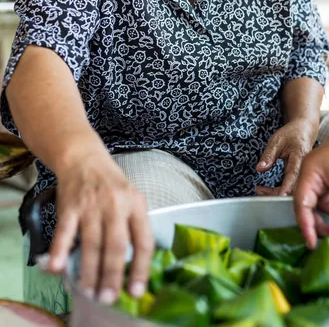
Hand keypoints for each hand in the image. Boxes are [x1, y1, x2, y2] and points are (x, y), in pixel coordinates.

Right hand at [46, 152, 154, 304]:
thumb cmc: (111, 185)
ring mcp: (92, 205)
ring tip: (89, 291)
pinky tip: (57, 268)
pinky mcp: (70, 206)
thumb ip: (133, 227)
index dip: (141, 268)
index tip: (136, 291)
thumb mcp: (131, 199)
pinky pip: (65, 231)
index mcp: (136, 204)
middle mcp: (116, 205)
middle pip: (116, 245)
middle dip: (112, 275)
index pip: (143, 240)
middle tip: (108, 298)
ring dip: (89, 271)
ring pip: (92, 243)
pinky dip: (60, 250)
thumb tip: (134, 265)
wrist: (84, 158)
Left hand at [255, 119, 316, 196]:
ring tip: (260, 190)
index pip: (293, 175)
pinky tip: (268, 190)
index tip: (278, 196)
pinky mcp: (300, 177)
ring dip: (276, 194)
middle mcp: (304, 168)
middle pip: (294, 188)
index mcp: (300, 157)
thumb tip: (259, 169)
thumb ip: (269, 155)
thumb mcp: (277, 140)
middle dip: (276, 194)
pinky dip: (279, 191)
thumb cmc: (292, 133)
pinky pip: (291, 188)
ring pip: (292, 191)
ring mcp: (303, 174)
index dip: (286, 187)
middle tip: (259, 191)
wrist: (305, 130)